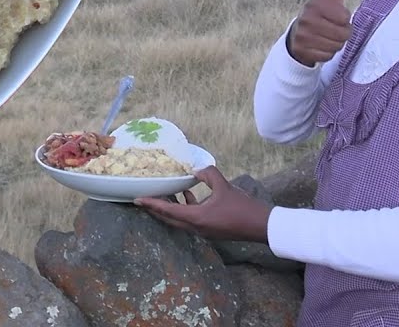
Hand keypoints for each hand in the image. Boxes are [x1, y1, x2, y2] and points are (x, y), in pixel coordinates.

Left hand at [133, 166, 274, 243]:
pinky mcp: (210, 229)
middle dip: (155, 208)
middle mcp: (196, 227)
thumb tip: (196, 169)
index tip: (137, 200)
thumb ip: (208, 174)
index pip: (168, 211)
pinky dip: (184, 208)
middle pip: (169, 219)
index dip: (152, 204)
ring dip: (170, 208)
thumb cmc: (243, 207)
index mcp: (196, 218)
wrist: (261, 226)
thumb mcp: (224, 186)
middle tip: (143, 198)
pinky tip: (187, 194)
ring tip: (164, 193)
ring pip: (179, 220)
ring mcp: (203, 230)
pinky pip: (190, 219)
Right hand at [287, 0, 351, 66]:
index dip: (345, 19)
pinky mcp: (302, 50)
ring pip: (336, 46)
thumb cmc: (321, 13)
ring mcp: (303, 35)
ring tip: (327, 36)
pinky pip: (327, 56)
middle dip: (343, 34)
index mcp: (315, 3)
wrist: (298, 33)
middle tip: (334, 29)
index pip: (345, 18)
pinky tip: (320, 45)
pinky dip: (327, 53)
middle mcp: (306, 18)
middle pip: (342, 34)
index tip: (336, 16)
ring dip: (336, 44)